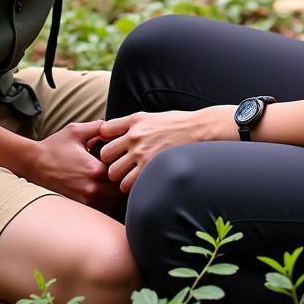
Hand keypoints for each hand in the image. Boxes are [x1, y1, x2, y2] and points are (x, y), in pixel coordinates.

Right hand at [26, 120, 122, 209]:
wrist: (33, 164)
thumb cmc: (55, 146)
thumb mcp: (76, 130)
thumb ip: (98, 126)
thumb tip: (114, 128)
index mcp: (94, 169)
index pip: (124, 172)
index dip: (130, 166)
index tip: (131, 159)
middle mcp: (92, 188)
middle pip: (123, 191)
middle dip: (129, 182)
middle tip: (132, 172)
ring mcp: (86, 200)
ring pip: (115, 204)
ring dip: (121, 194)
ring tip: (123, 181)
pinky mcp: (80, 206)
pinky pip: (103, 209)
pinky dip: (111, 202)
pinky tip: (111, 191)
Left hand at [98, 107, 234, 193]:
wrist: (199, 130)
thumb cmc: (176, 124)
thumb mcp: (151, 116)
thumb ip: (130, 124)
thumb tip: (109, 132)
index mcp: (134, 121)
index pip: (104, 131)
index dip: (105, 140)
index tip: (112, 146)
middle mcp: (135, 136)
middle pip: (105, 155)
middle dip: (111, 161)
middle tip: (120, 165)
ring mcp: (142, 153)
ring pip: (113, 173)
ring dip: (120, 177)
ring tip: (130, 176)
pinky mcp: (150, 169)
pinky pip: (128, 185)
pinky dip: (131, 187)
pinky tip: (140, 183)